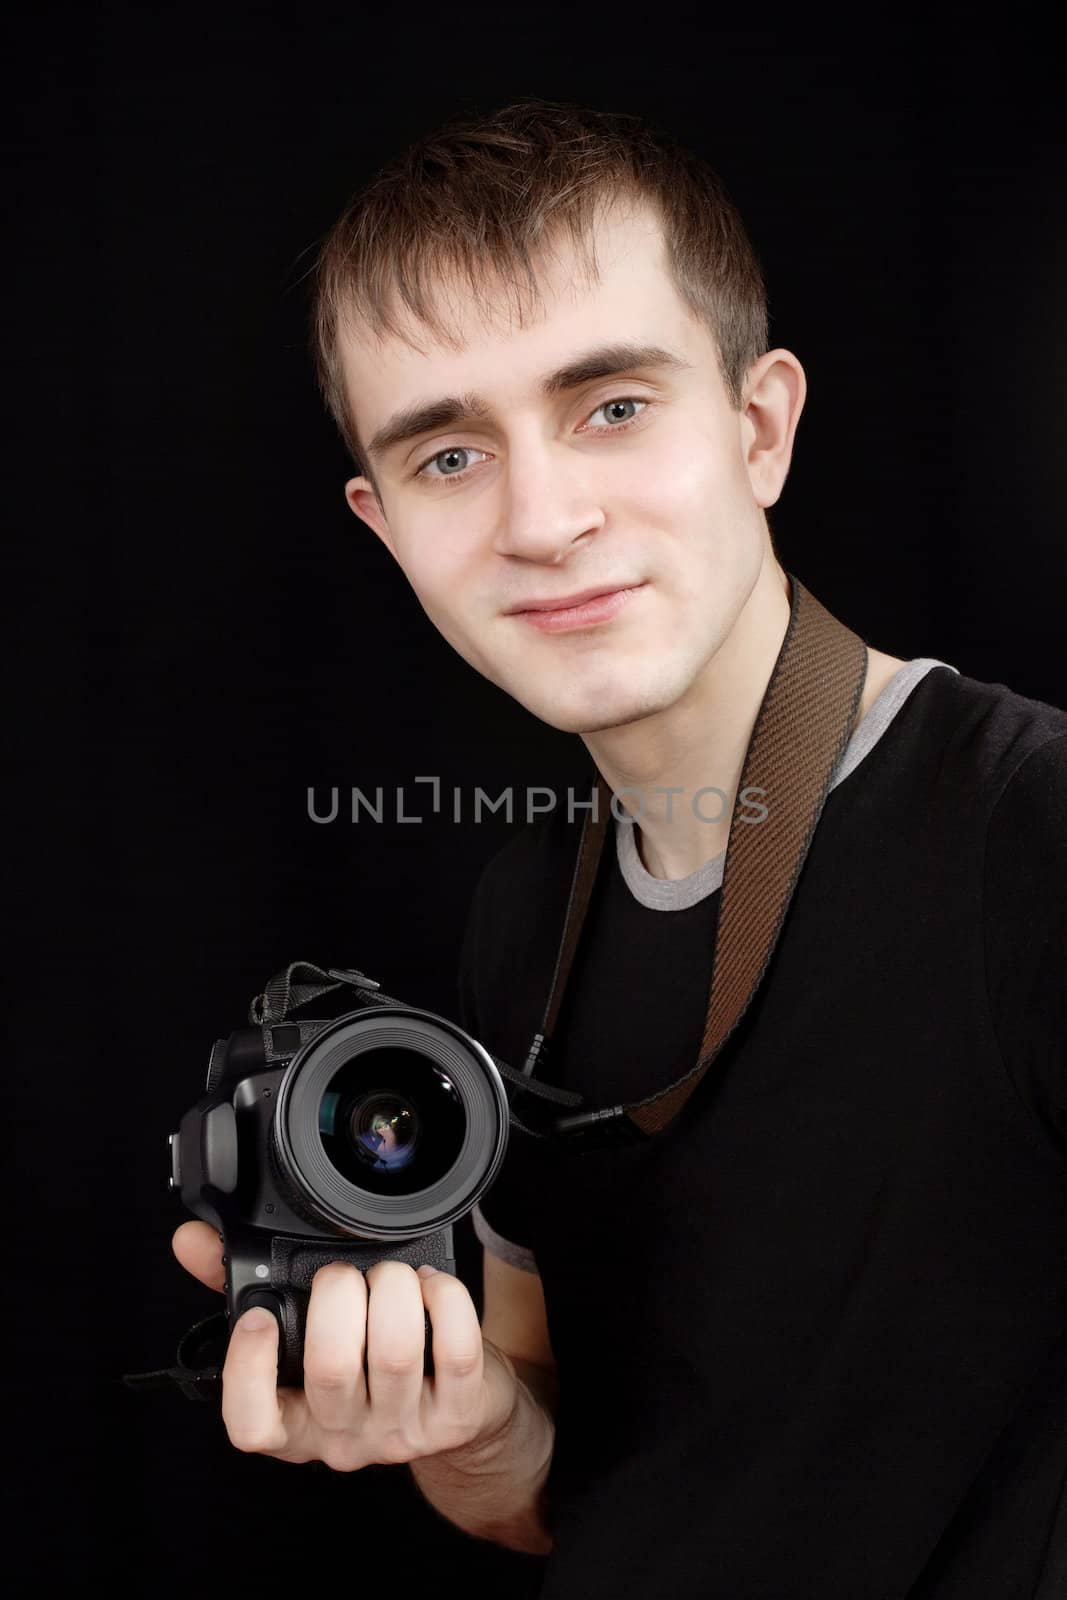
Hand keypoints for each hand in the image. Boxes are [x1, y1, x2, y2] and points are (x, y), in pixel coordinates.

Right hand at [171, 1220, 520, 1471]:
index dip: (249, 1368)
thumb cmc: (368, 1363)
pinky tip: (431, 1283)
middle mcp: (344, 1435)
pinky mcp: (456, 1416)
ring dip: (392, 1290)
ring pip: (395, 1355)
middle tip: (343, 1275)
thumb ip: (242, 1288)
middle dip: (338, 1297)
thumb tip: (190, 1240)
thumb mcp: (303, 1335)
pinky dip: (444, 1301)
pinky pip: (455, 1352)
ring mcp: (401, 1431)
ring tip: (391, 1273)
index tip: (261, 1315)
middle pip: (331, 1371)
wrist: (456, 1409)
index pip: (251, 1426)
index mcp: (295, 1419)